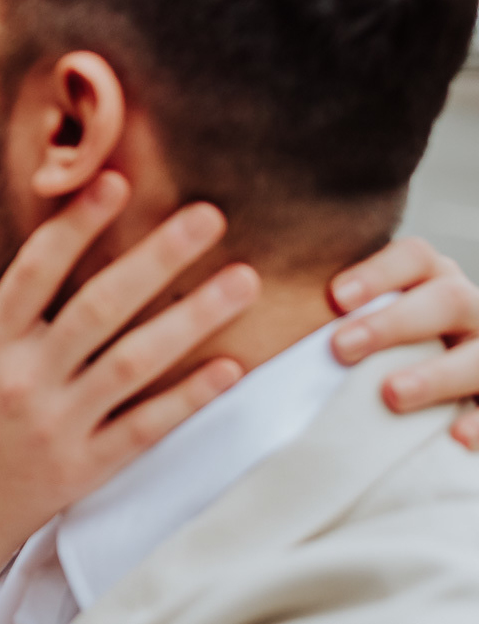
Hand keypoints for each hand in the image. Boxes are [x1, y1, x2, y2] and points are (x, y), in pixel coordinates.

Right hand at [0, 172, 258, 608]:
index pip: (33, 273)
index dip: (74, 226)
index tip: (114, 180)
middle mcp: (25, 382)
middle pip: (97, 310)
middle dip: (155, 259)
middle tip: (208, 215)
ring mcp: (61, 426)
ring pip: (134, 366)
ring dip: (191, 321)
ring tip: (243, 281)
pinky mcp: (89, 465)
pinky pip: (146, 428)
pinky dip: (189, 398)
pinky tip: (233, 365)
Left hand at [329, 237, 478, 448]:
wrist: (430, 368)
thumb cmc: (378, 344)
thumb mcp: (363, 316)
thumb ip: (327, 309)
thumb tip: (239, 301)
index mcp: (431, 278)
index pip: (415, 257)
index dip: (379, 272)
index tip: (335, 296)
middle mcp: (467, 308)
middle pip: (446, 300)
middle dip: (394, 323)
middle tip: (341, 347)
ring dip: (437, 375)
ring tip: (391, 394)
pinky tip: (454, 438)